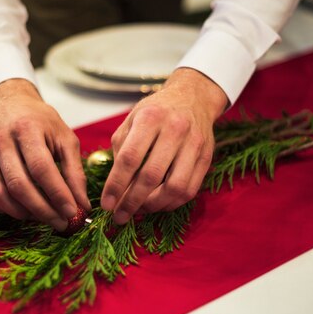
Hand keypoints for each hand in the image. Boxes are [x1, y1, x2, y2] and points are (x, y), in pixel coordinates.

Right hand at [0, 79, 89, 231]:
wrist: (8, 103)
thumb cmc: (40, 121)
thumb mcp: (64, 138)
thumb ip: (75, 171)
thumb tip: (83, 205)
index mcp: (26, 129)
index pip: (41, 168)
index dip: (57, 194)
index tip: (72, 212)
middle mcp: (1, 141)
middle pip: (18, 185)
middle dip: (42, 210)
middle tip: (61, 223)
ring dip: (22, 213)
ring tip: (43, 217)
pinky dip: (1, 210)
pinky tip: (21, 209)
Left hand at [100, 68, 226, 224]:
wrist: (193, 97)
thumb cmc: (156, 111)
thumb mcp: (131, 120)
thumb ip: (121, 149)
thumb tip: (115, 187)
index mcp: (151, 118)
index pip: (130, 158)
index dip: (116, 185)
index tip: (106, 204)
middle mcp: (175, 129)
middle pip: (151, 176)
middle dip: (132, 201)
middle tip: (119, 216)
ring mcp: (194, 144)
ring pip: (174, 187)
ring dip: (154, 206)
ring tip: (139, 210)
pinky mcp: (206, 157)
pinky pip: (190, 190)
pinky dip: (171, 203)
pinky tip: (157, 204)